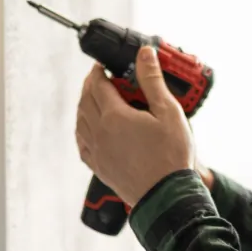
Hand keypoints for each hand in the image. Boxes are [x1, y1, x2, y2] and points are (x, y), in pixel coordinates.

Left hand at [74, 44, 195, 206]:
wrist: (167, 196)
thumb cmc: (171, 155)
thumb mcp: (168, 112)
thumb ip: (153, 81)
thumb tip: (145, 54)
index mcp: (115, 116)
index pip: (97, 85)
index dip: (98, 72)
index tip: (102, 65)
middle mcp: (100, 133)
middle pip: (85, 101)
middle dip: (89, 86)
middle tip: (98, 78)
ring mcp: (97, 152)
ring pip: (80, 122)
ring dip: (83, 106)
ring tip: (93, 99)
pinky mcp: (99, 168)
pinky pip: (82, 144)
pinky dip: (82, 130)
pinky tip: (88, 129)